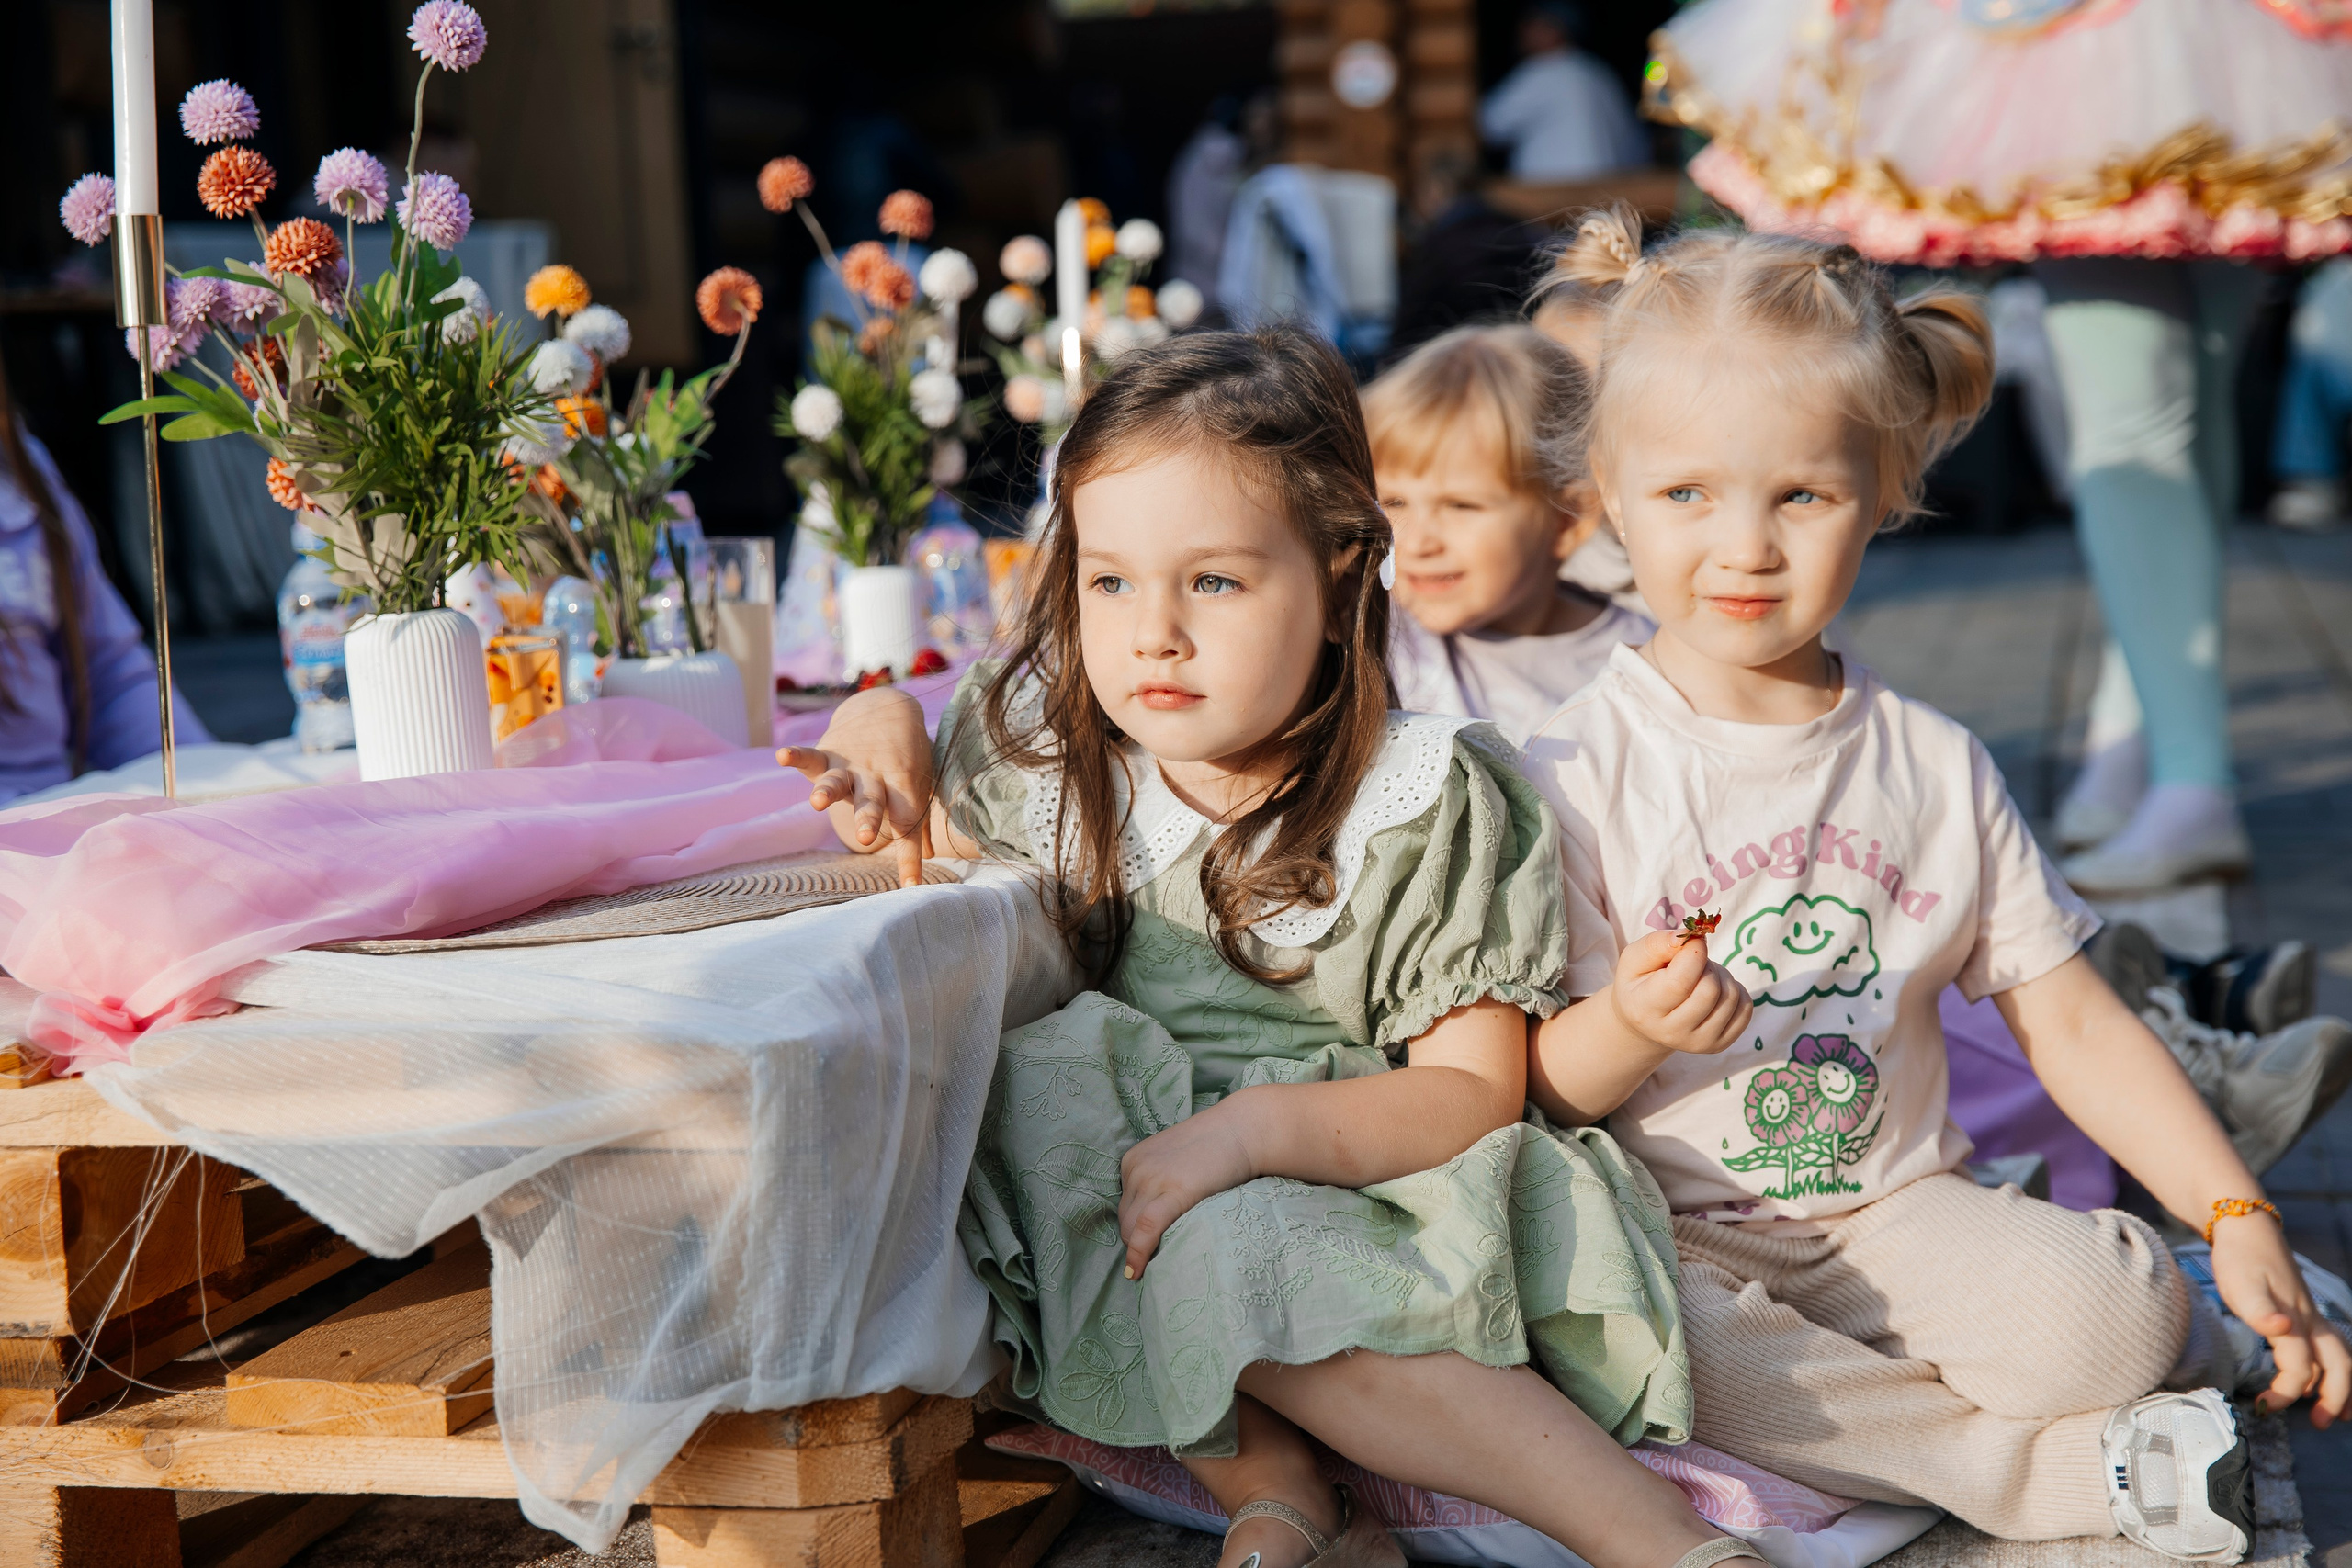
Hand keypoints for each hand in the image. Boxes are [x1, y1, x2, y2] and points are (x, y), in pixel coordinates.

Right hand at [777, 687, 932, 886]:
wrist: (889, 711)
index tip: (912, 885)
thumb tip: (933, 856)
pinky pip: (811, 756)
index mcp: (903, 787)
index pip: (908, 825)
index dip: (910, 856)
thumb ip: (918, 821)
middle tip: (865, 839)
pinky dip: (797, 756)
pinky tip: (782, 756)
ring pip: (838, 782)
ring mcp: (850, 766)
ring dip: (827, 791)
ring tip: (817, 802)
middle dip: (867, 820)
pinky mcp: (829, 754)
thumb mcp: (918, 785)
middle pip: (872, 802)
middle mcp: (875, 777)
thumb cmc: (906, 758)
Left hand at [1117, 1103, 1258, 1280]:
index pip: (1125, 1205)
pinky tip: (1136, 1272)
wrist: (1244, 1130)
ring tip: (1159, 1264)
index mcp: (1134, 1161)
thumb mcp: (1176, 1161)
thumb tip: (1157, 1216)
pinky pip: (1146, 1229)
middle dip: (1137, 1242)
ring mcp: (1151, 1179)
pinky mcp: (1172, 1192)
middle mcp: (1136, 1169)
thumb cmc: (1218, 1147)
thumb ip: (1160, 1183)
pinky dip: (1138, 1253)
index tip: (1148, 1245)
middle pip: (1125, 1220)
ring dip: (1142, 1250)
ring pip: (1132, 1230)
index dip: (1135, 1229)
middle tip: (1158, 1257)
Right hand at [1610, 930, 1752, 1054]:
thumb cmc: (1640, 983)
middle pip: (1710, 990)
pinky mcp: (1720, 1044)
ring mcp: (1698, 1043)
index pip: (1680, 982)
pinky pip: (1745, 1007)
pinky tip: (1715, 991)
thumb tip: (1693, 938)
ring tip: (1701, 976)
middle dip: (1706, 964)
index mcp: (1645, 1010)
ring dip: (1720, 975)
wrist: (1645, 1022)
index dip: (1693, 953)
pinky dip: (1734, 990)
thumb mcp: (1634, 958)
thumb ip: (1657, 945)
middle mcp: (1672, 1033)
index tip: (1692, 941)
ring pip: (1730, 997)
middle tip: (1694, 962)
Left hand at [2208, 1210, 2350, 1425]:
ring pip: (2339, 1355)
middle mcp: (2309, 1320)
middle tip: (2321, 1423)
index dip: (2285, 1392)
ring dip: (2342, 1385)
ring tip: (2340, 1413)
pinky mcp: (2303, 1310)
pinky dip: (2332, 1367)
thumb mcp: (2241, 1285)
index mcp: (2294, 1319)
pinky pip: (2328, 1345)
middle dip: (2334, 1397)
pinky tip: (2321, 1378)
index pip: (2300, 1367)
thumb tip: (2282, 1329)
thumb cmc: (2239, 1257)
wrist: (2244, 1225)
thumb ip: (2260, 1311)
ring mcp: (2309, 1314)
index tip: (2262, 1406)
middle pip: (2338, 1364)